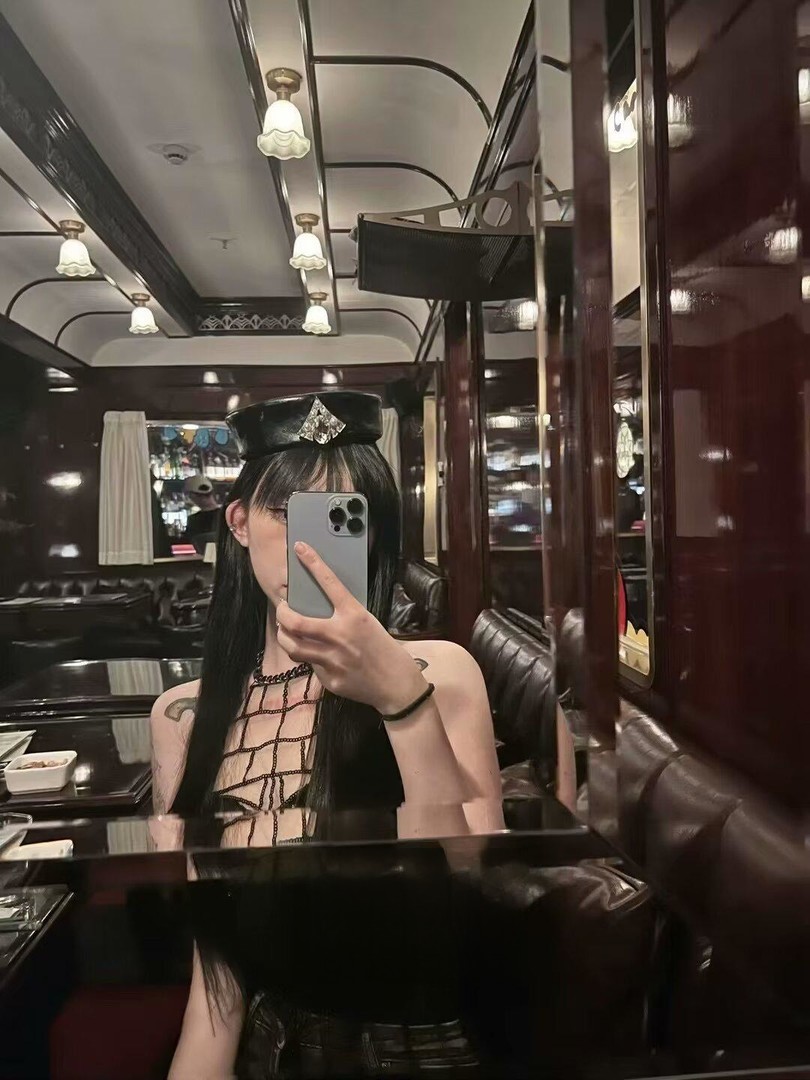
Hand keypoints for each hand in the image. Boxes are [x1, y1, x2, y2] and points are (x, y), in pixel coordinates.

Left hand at [276, 542, 426, 714]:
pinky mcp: (330, 679)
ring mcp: (332, 659)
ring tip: (287, 631)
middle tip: (283, 609)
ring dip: (285, 636)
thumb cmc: (384, 649)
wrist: (397, 684)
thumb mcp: (368, 623)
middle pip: (294, 622)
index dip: (312, 562)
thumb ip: (343, 617)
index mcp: (354, 616)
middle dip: (282, 613)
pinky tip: (318, 657)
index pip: (329, 583)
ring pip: (293, 646)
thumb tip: (316, 611)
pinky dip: (310, 658)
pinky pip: (310, 665)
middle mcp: (340, 635)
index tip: (299, 548)